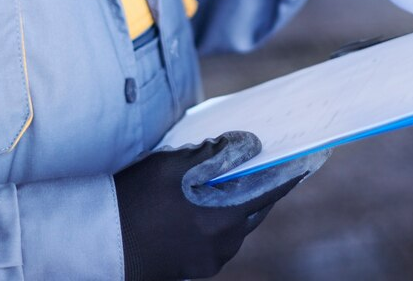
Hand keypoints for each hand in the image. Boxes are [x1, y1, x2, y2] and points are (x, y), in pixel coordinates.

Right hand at [114, 132, 307, 280]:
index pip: (270, 189)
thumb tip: (247, 146)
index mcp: (222, 217)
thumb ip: (215, 154)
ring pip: (238, 224)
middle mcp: (223, 244)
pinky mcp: (195, 267)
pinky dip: (221, 217)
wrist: (100, 243)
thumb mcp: (172, 165)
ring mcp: (210, 260)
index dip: (292, 171)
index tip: (313, 157)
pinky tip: (207, 202)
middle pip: (256, 208)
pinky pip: (220, 238)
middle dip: (262, 185)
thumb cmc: (133, 199)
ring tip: (230, 179)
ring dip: (238, 201)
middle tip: (268, 163)